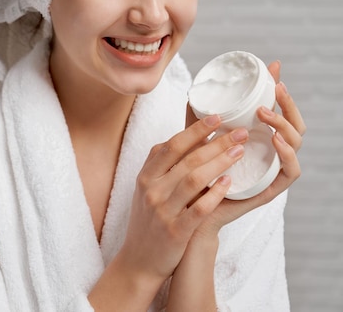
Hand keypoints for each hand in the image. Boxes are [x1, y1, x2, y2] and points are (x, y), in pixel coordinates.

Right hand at [116, 114, 248, 282]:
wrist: (138, 260)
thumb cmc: (148, 220)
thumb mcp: (146, 189)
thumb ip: (162, 164)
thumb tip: (189, 136)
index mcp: (145, 176)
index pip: (172, 146)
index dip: (195, 130)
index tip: (217, 118)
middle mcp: (151, 190)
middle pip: (187, 159)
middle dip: (216, 143)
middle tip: (239, 133)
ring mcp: (162, 211)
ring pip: (194, 179)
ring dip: (220, 162)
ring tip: (239, 152)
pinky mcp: (175, 231)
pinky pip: (198, 208)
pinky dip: (215, 194)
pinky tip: (230, 183)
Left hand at [188, 60, 305, 238]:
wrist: (189, 213)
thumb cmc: (193, 178)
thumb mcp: (194, 144)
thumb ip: (196, 123)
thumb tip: (192, 94)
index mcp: (257, 140)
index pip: (276, 111)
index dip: (277, 90)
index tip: (274, 67)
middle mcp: (269, 153)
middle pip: (294, 124)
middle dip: (287, 103)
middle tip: (274, 87)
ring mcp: (272, 170)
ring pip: (296, 143)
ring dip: (284, 124)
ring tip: (265, 113)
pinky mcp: (270, 189)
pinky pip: (290, 172)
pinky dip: (287, 154)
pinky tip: (276, 139)